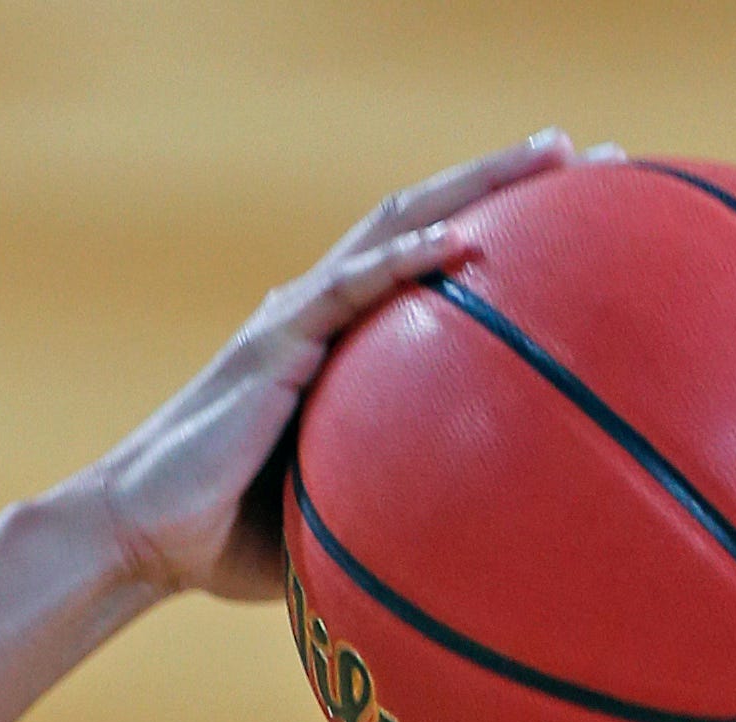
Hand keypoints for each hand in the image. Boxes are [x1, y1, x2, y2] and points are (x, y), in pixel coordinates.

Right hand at [81, 136, 596, 602]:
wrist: (142, 537)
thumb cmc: (227, 540)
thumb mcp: (330, 518)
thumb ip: (391, 506)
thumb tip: (474, 554)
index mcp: (339, 343)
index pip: (430, 262)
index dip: (503, 226)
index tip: (585, 214)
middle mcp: (323, 311)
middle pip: (428, 215)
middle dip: (511, 178)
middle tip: (593, 154)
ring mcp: (297, 319)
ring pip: (398, 224)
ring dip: (476, 186)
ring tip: (551, 158)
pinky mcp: (272, 345)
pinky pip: (348, 290)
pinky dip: (405, 258)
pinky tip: (460, 239)